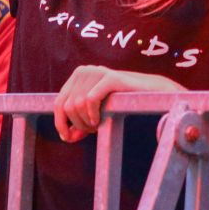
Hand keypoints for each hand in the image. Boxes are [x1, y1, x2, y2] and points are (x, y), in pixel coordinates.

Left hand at [53, 66, 182, 141]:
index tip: (69, 139)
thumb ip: (81, 121)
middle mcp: (84, 71)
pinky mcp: (109, 77)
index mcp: (77, 76)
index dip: (61, 123)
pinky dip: (92, 114)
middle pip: (67, 106)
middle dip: (77, 124)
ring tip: (97, 126)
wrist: (150, 91)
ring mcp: (97, 71)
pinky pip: (90, 99)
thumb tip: (66, 137)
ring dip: (85, 122)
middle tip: (91, 131)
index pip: (58, 103)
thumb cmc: (121, 102)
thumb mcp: (96, 111)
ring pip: (77, 104)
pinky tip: (98, 121)